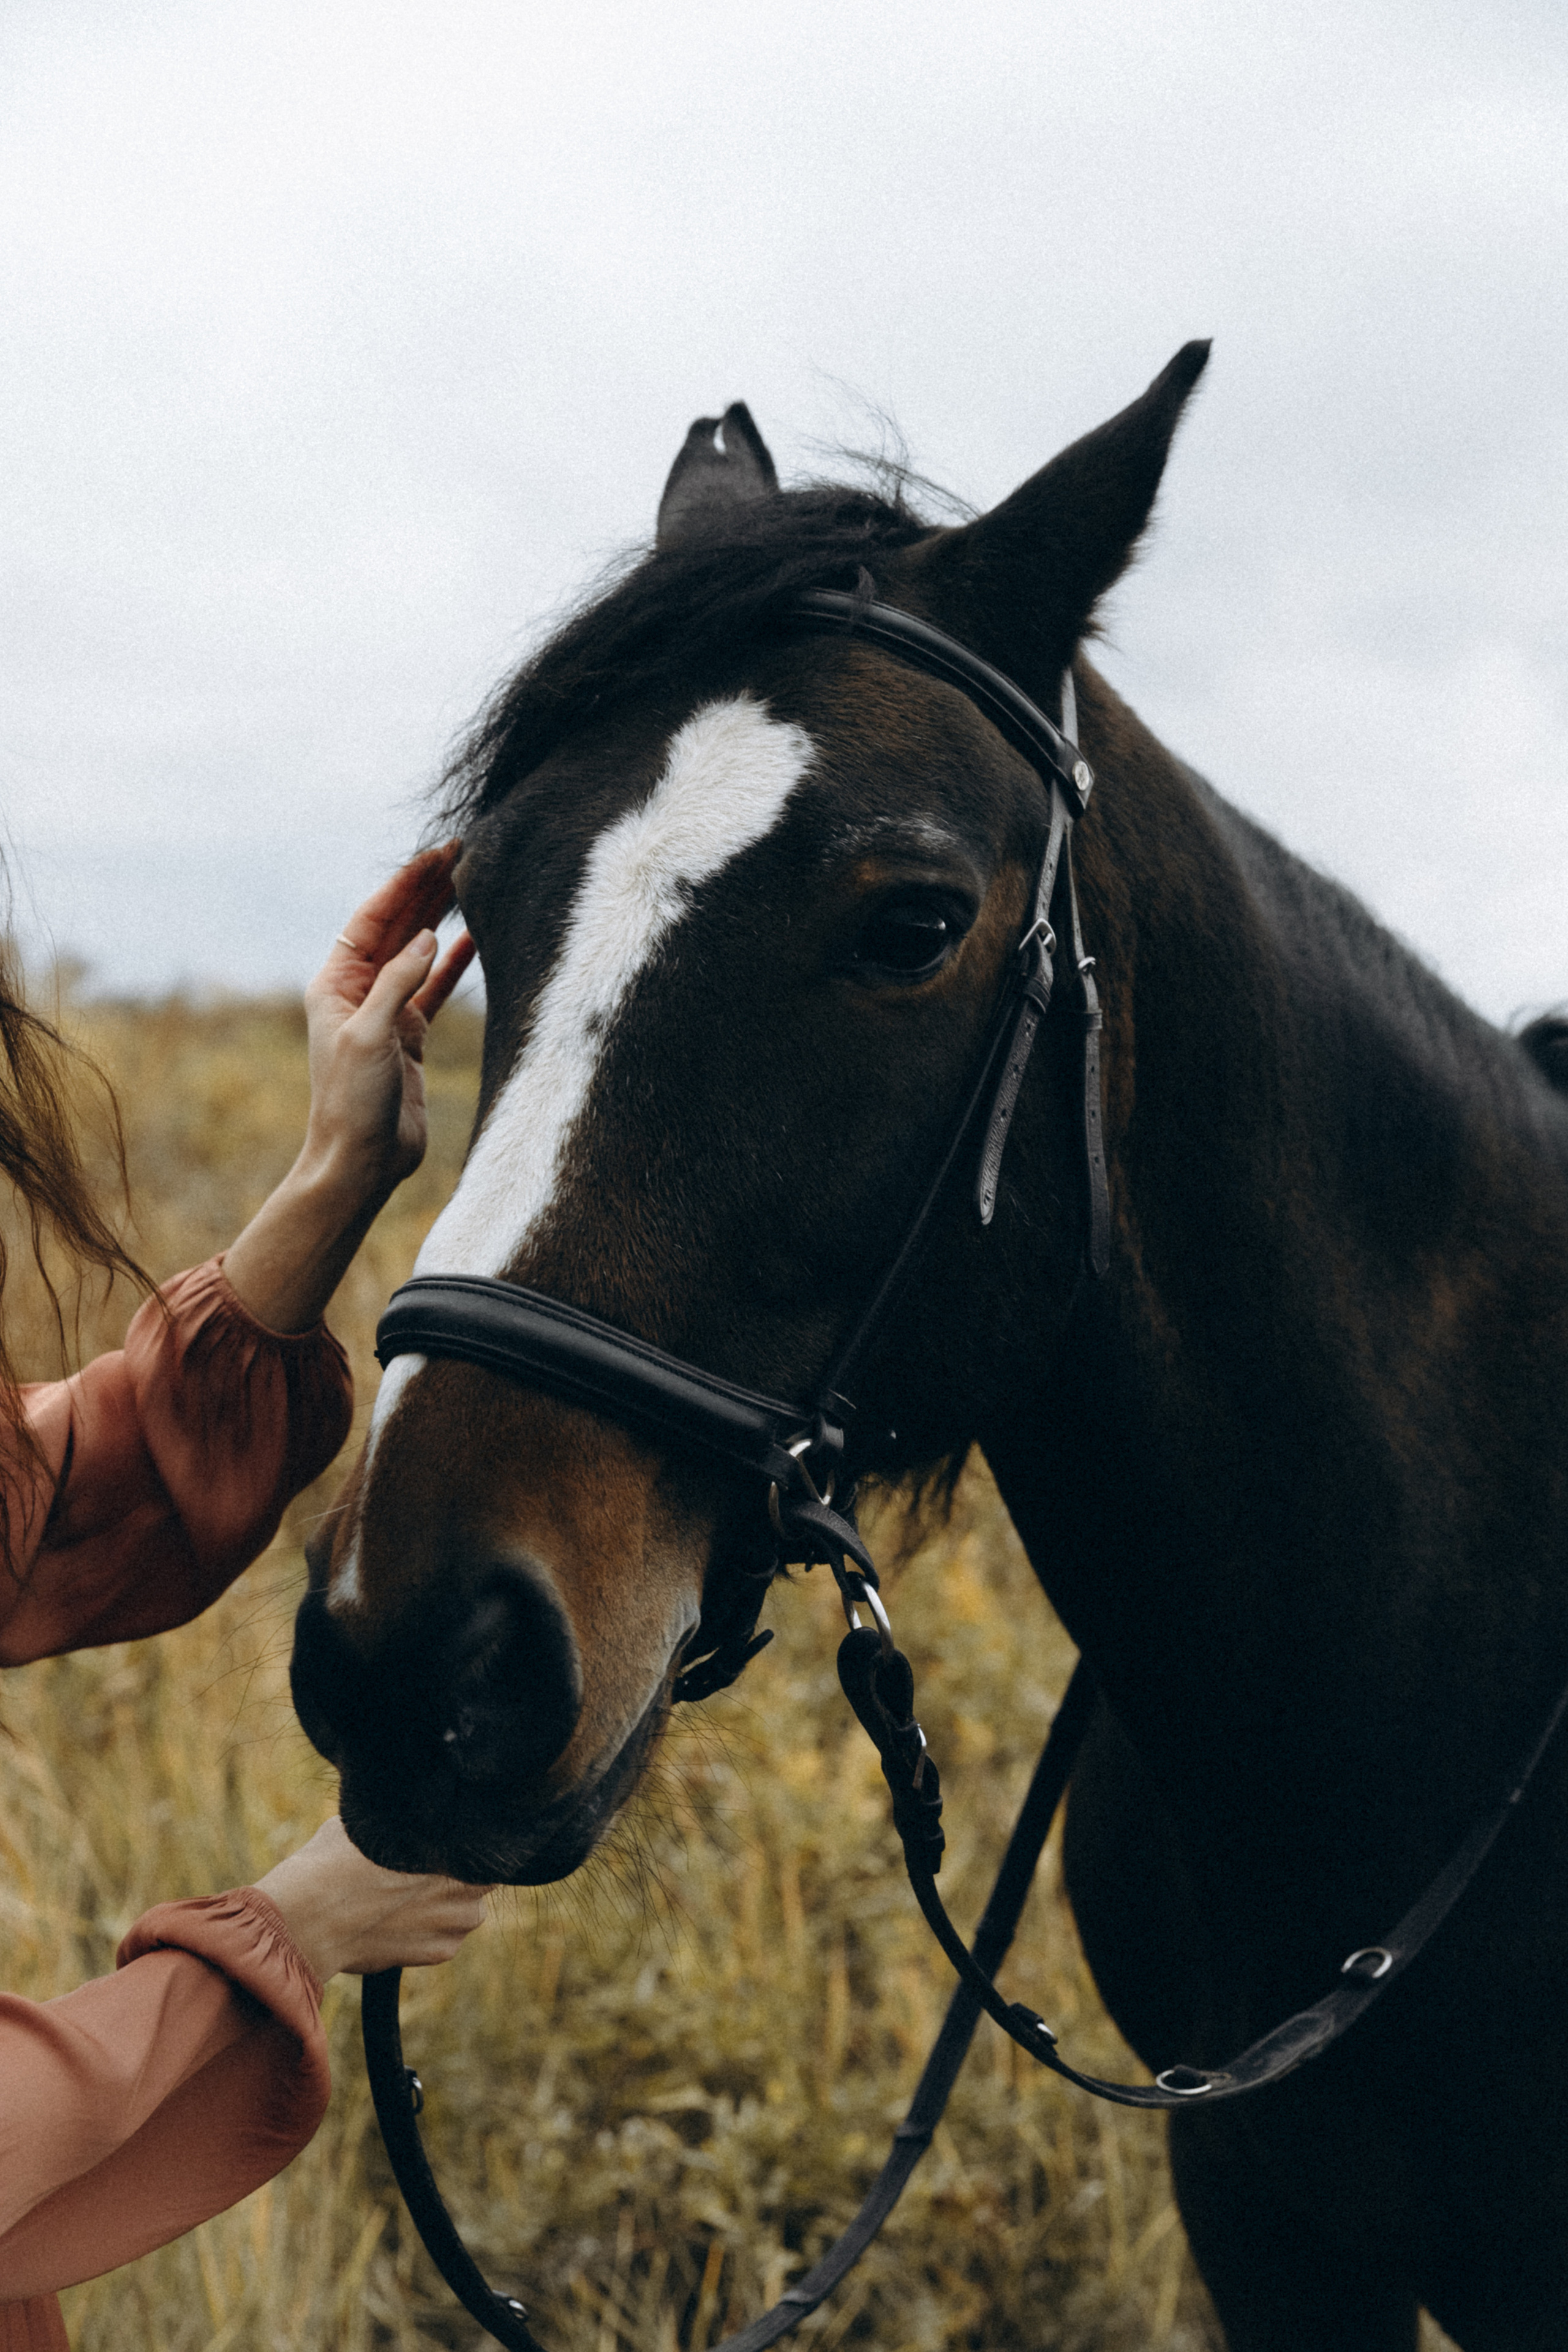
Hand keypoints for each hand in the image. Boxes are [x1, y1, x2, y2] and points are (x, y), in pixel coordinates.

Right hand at [255, 1817, 491, 1982]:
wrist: (311, 1920)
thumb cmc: (333, 1862)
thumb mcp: (370, 1823)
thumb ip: (403, 1823)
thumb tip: (405, 1813)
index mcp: (452, 1840)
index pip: (481, 1836)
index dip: (461, 1841)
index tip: (439, 1844)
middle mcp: (466, 1880)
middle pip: (479, 1874)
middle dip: (457, 1874)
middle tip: (421, 1872)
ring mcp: (457, 1919)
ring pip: (469, 1908)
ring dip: (449, 1905)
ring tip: (407, 1900)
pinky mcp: (442, 1951)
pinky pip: (449, 1936)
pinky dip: (431, 1932)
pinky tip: (399, 1923)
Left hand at [301, 846, 475, 1203]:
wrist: (361, 1160)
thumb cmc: (352, 1101)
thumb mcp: (371, 1034)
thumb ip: (399, 982)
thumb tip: (428, 936)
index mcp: (335, 984)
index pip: (373, 918)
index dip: (405, 884)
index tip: (437, 854)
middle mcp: (358, 992)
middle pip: (396, 927)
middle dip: (425, 891)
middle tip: (461, 854)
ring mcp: (386, 1013)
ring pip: (416, 953)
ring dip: (440, 920)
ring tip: (471, 885)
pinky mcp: (409, 1037)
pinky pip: (434, 990)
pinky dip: (453, 966)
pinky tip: (474, 942)